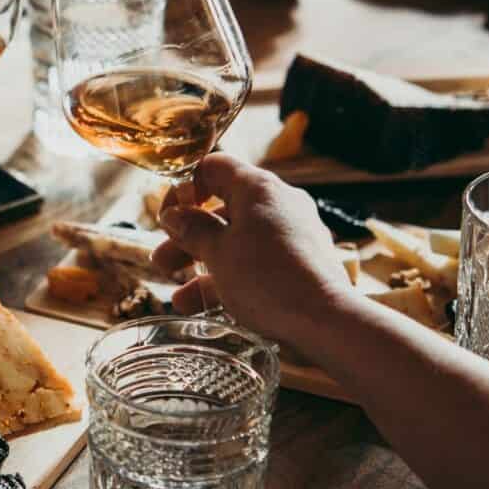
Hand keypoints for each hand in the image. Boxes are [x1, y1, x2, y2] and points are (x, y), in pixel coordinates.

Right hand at [152, 153, 351, 342]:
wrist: (326, 320)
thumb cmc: (268, 279)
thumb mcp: (218, 253)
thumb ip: (192, 229)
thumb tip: (174, 215)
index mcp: (258, 187)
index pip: (213, 167)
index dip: (185, 187)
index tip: (169, 216)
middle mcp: (278, 202)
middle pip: (223, 207)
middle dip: (188, 235)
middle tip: (162, 257)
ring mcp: (293, 232)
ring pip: (238, 238)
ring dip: (203, 261)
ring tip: (175, 291)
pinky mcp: (302, 261)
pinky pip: (257, 260)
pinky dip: (230, 277)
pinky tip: (201, 306)